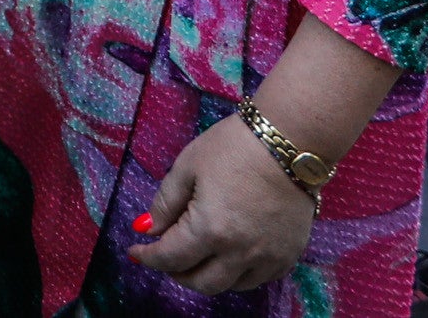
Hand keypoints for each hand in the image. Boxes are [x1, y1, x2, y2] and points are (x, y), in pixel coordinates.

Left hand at [132, 112, 318, 291]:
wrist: (291, 142)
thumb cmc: (234, 147)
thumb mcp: (188, 166)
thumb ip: (165, 203)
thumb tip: (146, 230)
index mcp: (210, 229)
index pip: (171, 259)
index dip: (148, 258)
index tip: (136, 252)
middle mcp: (240, 252)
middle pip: (201, 283)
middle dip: (176, 273)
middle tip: (167, 256)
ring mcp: (268, 258)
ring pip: (230, 286)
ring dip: (208, 276)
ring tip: (198, 255)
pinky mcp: (289, 255)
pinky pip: (258, 279)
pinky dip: (239, 274)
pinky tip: (230, 255)